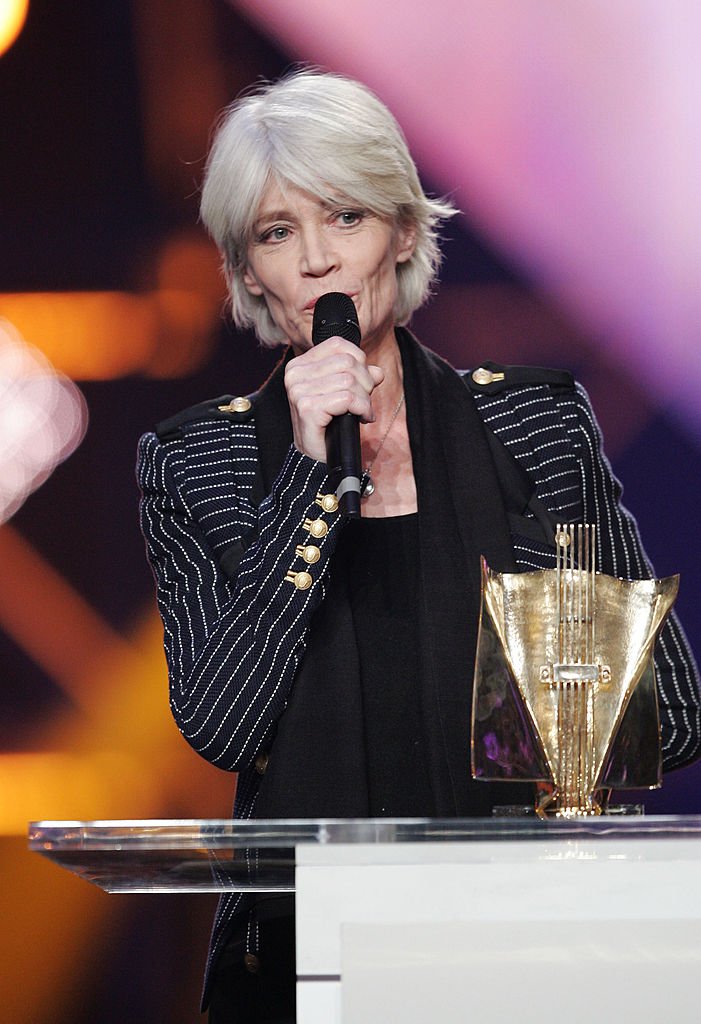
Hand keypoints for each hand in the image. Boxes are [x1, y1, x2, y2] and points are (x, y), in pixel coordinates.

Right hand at [284, 337, 384, 462]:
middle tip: (364, 402)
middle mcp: (295, 373)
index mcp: (300, 364)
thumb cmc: (327, 424)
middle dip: (365, 383)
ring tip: (361, 412)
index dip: (359, 361)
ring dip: (364, 399)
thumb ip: (359, 377)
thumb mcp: (343, 394)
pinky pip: (348, 398)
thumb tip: (377, 371)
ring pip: (350, 381)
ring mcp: (299, 390)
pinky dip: (361, 409)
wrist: (313, 456)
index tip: (361, 383)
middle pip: (348, 362)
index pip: (339, 345)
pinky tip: (360, 419)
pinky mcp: (307, 407)